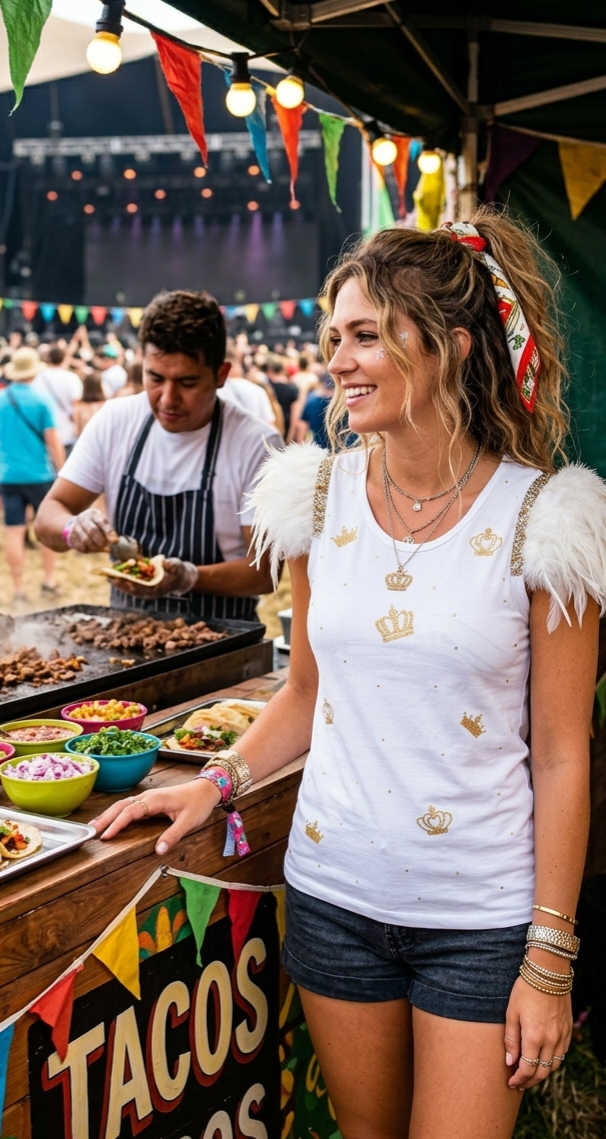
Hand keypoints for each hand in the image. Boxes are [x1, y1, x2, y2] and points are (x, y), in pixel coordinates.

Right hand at [66, 508, 116, 552]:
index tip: (115, 541)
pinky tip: (92, 549)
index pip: (102, 522)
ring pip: (85, 540)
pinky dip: (88, 550)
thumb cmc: (95, 526)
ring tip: (102, 549)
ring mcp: (75, 527)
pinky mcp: (71, 537)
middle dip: (101, 541)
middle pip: (92, 530)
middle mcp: (82, 518)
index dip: (109, 532)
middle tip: (108, 548)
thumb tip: (114, 541)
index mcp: (93, 514)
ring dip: (95, 547)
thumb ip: (109, 532)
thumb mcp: (103, 524)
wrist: (76, 526)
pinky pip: (80, 546)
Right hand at [90, 778, 221, 854]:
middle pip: (120, 806)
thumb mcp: (189, 821)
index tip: (106, 836)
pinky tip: (110, 820)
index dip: (117, 824)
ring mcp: (147, 798)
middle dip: (104, 818)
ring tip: (93, 827)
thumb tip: (158, 851)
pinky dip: (116, 813)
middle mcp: (147, 796)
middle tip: (89, 832)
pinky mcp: (149, 801)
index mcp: (154, 800)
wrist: (206, 789)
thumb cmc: (198, 803)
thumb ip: (173, 835)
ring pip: (122, 805)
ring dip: (107, 815)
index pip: (130, 812)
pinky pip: (128, 807)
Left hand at [110, 557, 198, 598]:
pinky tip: (113, 574)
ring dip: (118, 582)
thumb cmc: (178, 571)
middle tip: (109, 576)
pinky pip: (129, 584)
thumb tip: (164, 561)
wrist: (179, 577)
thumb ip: (171, 565)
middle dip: (120, 583)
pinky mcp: (141, 587)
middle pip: (132, 590)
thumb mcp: (177, 566)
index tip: (122, 578)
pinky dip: (121, 580)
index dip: (131, 583)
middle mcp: (149, 592)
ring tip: (107, 575)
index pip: (142, 588)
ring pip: (129, 588)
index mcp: (157, 589)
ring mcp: (145, 591)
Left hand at [504, 976, 571, 1089]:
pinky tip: (544, 1060)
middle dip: (530, 1082)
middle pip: (542, 1072)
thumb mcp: (511, 1013)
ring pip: (554, 1065)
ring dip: (542, 1074)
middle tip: (520, 1084)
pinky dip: (553, 1062)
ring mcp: (561, 1036)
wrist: (548, 973)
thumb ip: (511, 1040)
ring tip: (531, 1075)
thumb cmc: (525, 990)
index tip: (511, 1083)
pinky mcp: (568, 1030)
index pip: (527, 1069)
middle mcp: (551, 1041)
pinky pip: (562, 1054)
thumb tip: (510, 1062)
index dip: (519, 1079)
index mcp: (534, 1038)